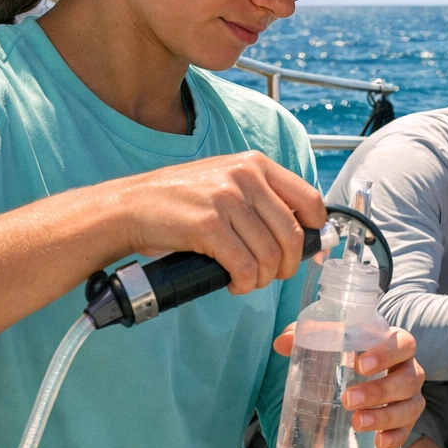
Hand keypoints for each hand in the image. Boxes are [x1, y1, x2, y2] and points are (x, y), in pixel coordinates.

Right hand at [118, 151, 326, 293]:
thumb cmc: (182, 200)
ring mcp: (226, 199)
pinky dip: (244, 282)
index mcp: (256, 164)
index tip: (311, 252)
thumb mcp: (227, 182)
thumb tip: (304, 233)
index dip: (316, 232)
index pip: (309, 200)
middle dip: (287, 265)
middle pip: (292, 234)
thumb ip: (263, 199)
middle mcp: (245, 177)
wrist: (130, 206)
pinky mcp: (208, 225)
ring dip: (263, 278)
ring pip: (270, 254)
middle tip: (273, 275)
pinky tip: (235, 283)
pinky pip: (245, 266)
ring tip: (248, 280)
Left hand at [273, 325, 425, 447]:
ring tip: (356, 422)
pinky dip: (395, 437)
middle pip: (408, 379)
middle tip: (348, 399)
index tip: (360, 365)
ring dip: (385, 416)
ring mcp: (410, 397)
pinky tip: (377, 441)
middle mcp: (409, 370)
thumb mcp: (332, 344)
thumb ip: (308, 337)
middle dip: (380, 391)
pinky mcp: (406, 421)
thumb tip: (282, 343)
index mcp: (395, 346)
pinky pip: (407, 431)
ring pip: (410, 407)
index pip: (403, 343)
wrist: (361, 383)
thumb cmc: (347, 357)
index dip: (387, 353)